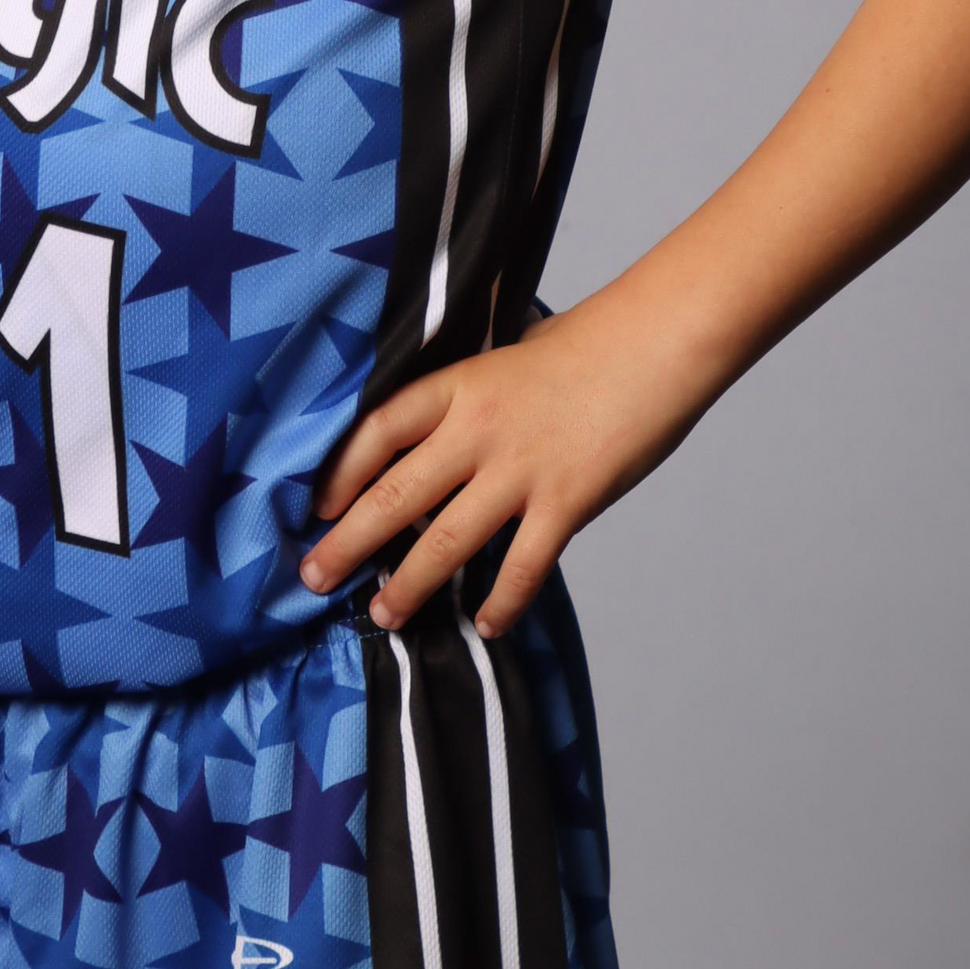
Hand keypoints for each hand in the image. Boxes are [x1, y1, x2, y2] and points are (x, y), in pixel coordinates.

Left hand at [300, 287, 719, 637]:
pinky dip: (502, 602)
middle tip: (314, 578)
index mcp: (457, 386)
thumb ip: (474, 395)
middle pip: (394, 495)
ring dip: (408, 584)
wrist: (655, 343)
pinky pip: (522, 567)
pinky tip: (487, 625)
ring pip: (444, 541)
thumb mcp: (508, 353)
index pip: (377, 431)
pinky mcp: (565, 502)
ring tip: (383, 613)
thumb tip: (446, 427)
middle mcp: (476, 430)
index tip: (318, 507)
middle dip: (348, 542)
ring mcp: (519, 469)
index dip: (340, 472)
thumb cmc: (587, 343)